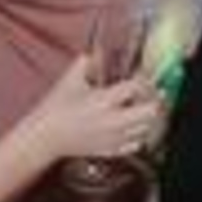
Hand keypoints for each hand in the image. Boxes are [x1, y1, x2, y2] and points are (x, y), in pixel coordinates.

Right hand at [18, 54, 159, 165]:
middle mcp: (113, 120)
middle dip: (154, 100)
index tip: (144, 77)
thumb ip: (86, 62)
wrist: (46, 136)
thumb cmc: (56, 108)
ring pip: (147, 128)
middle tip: (153, 93)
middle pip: (150, 111)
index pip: (137, 87)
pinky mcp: (111, 150)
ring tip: (142, 108)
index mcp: (104, 100)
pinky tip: (132, 126)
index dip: (145, 79)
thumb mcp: (70, 80)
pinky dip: (139, 134)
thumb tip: (96, 51)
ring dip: (148, 117)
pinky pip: (137, 143)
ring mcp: (114, 137)